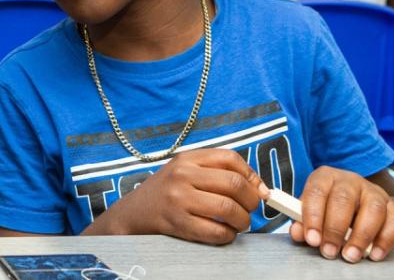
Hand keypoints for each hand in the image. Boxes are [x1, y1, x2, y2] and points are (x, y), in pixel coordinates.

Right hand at [96, 149, 266, 243]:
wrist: (133, 213)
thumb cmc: (167, 192)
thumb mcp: (186, 171)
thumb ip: (219, 173)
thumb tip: (261, 189)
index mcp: (187, 158)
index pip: (230, 158)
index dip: (252, 175)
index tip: (258, 190)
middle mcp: (182, 175)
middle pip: (234, 184)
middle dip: (251, 201)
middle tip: (250, 209)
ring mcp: (178, 199)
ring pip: (228, 208)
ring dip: (242, 220)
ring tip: (239, 223)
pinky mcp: (177, 223)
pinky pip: (215, 231)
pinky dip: (228, 235)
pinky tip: (225, 233)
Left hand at [289, 166, 393, 262]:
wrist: (357, 200)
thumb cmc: (327, 206)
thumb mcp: (311, 209)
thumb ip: (302, 222)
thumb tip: (298, 234)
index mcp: (325, 177)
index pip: (316, 192)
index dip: (313, 217)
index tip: (312, 240)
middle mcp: (350, 181)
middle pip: (344, 200)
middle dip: (335, 229)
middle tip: (329, 251)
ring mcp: (374, 192)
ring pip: (373, 210)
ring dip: (361, 236)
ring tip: (350, 255)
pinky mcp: (392, 206)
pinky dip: (385, 240)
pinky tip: (374, 254)